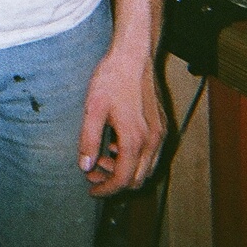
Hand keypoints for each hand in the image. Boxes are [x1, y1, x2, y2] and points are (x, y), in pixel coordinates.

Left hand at [78, 47, 165, 195]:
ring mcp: (160, 133)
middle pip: (138, 179)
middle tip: (92, 174)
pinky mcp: (161, 125)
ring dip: (125, 170)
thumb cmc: (112, 79)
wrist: (134, 56)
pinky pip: (151, 153)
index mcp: (134, 140)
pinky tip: (115, 144)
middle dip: (115, 182)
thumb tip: (85, 166)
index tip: (91, 190)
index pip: (123, 180)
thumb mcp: (93, 109)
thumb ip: (88, 140)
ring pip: (146, 167)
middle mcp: (152, 141)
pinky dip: (134, 157)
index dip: (106, 190)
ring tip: (101, 158)